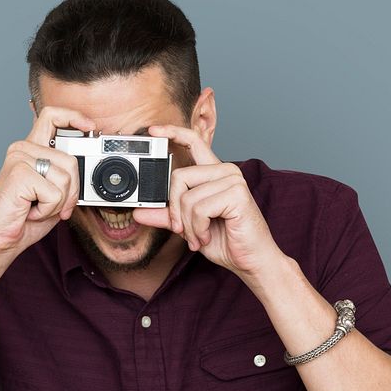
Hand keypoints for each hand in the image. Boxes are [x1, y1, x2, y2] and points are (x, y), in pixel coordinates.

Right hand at [0, 106, 95, 260]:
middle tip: (54, 206)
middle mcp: (23, 149)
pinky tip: (30, 210)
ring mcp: (19, 158)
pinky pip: (55, 193)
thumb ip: (65, 176)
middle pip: (70, 161)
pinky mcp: (19, 173)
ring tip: (36, 207)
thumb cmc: (23, 219)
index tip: (90, 127)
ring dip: (57, 203)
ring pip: (65, 179)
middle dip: (71, 191)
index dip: (74, 117)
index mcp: (30, 149)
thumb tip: (84, 165)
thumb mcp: (52, 193)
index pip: (51, 116)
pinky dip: (48, 209)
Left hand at [131, 124, 286, 279]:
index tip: (154, 130)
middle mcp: (225, 171)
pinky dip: (198, 228)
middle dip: (175, 210)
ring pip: (187, 197)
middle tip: (183, 231)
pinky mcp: (236, 194)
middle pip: (179, 177)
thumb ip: (168, 216)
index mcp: (214, 173)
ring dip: (188, 226)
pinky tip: (208, 235)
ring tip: (200, 237)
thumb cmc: (226, 242)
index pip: (193, 142)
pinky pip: (199, 209)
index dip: (172, 133)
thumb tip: (140, 212)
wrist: (251, 260)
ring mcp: (232, 180)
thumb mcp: (190, 227)